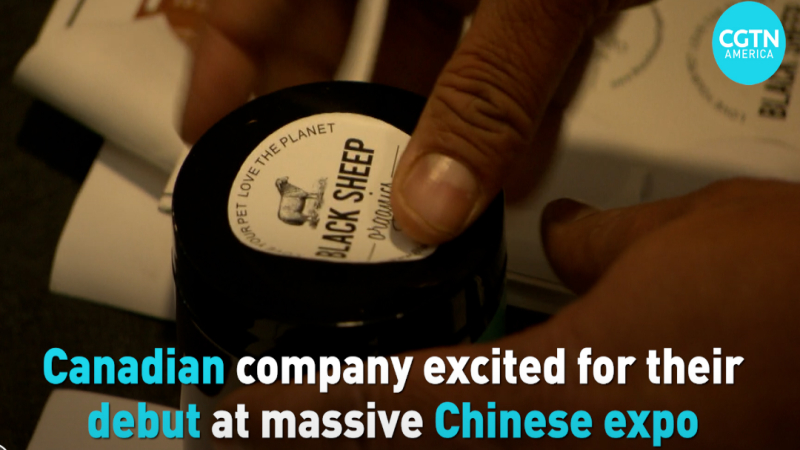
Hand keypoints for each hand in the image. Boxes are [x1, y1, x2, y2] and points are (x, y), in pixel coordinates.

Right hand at [181, 0, 650, 243]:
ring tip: (421, 201)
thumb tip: (435, 197)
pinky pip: (497, 51)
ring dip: (426, 129)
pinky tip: (505, 170)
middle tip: (325, 187)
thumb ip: (487, 91)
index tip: (210, 135)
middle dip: (333, 118)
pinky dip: (502, 111)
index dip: (223, 66)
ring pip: (421, 51)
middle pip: (331, 32)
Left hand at [214, 178, 799, 447]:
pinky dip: (476, 435)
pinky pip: (528, 449)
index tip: (240, 407)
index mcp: (569, 391)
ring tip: (329, 419)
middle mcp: (584, 449)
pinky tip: (467, 419)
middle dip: (326, 442)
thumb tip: (558, 237)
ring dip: (393, 437)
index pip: (400, 404)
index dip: (307, 409)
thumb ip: (591, 241)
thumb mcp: (674, 236)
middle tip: (255, 426)